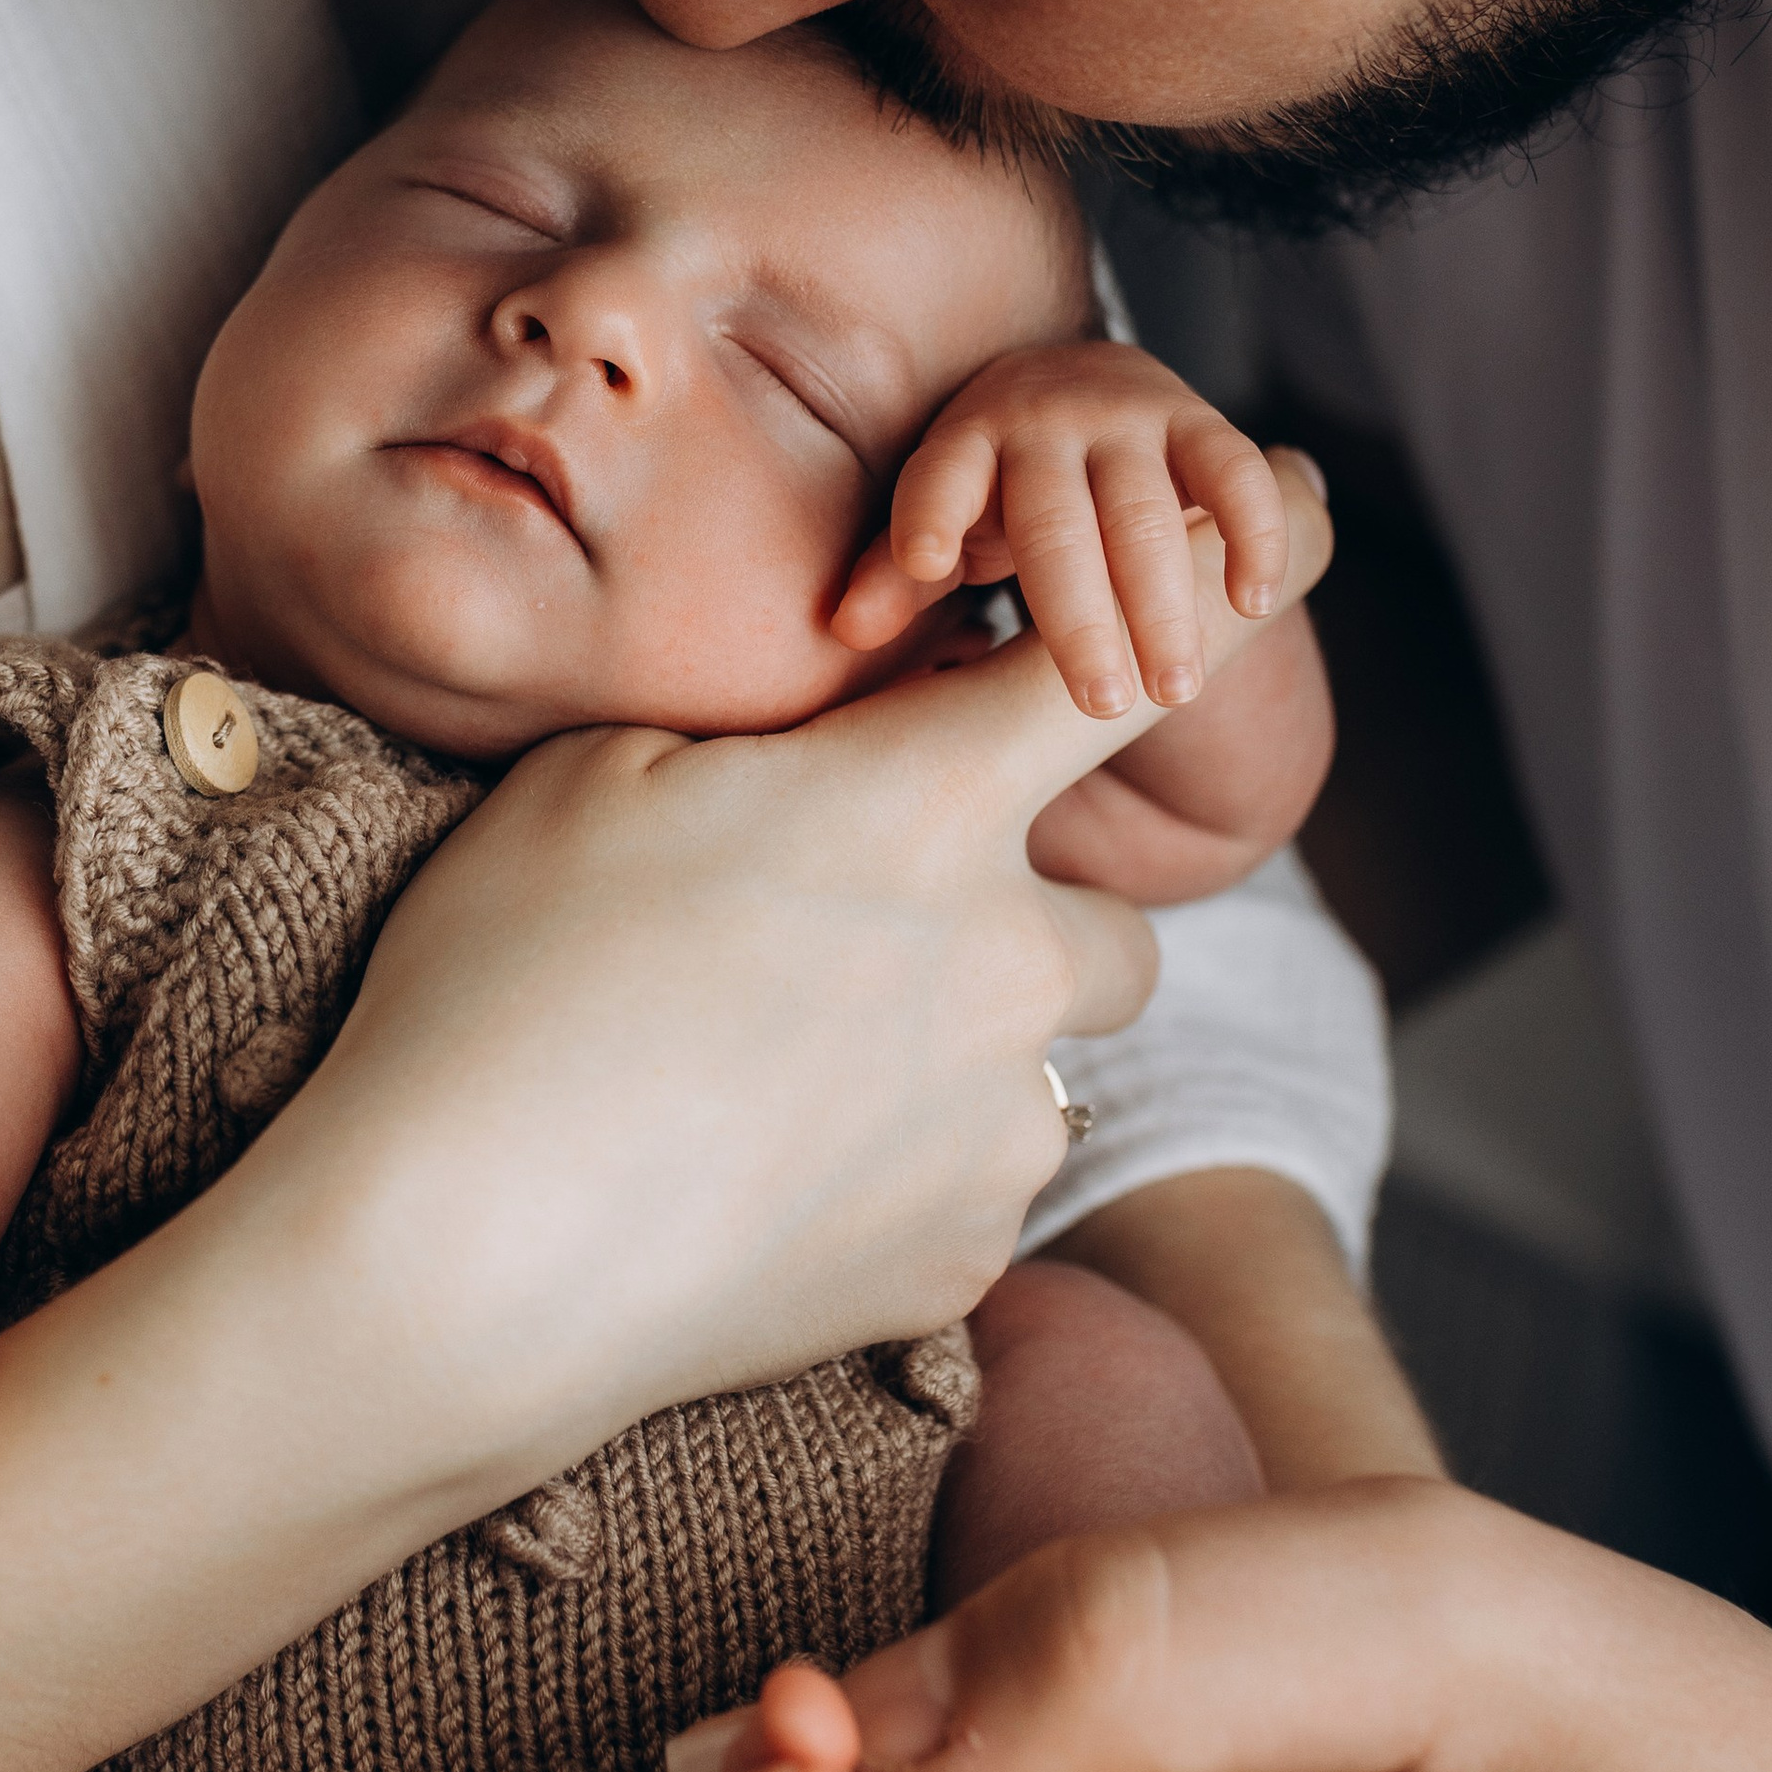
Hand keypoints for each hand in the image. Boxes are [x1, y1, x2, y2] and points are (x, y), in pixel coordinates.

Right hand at [273, 474, 1325, 1491]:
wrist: (464, 1260)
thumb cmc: (503, 982)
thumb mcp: (593, 777)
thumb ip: (759, 745)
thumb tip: (824, 773)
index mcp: (924, 806)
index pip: (1114, 663)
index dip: (1223, 584)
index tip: (1307, 511)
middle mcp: (1007, 962)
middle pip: (1117, 932)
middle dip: (1030, 932)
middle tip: (873, 952)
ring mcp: (999, 1128)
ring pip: (1041, 1072)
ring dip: (962, 1062)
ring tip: (779, 1084)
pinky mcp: (962, 1260)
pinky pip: (973, 1192)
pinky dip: (898, 1178)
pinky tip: (757, 1182)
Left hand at [834, 340, 1292, 715]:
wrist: (1073, 386)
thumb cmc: (992, 489)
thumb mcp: (939, 524)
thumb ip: (896, 577)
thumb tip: (848, 630)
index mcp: (965, 444)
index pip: (940, 477)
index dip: (931, 514)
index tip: (926, 564)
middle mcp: (1045, 423)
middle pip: (1058, 525)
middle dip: (1079, 619)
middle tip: (1101, 707)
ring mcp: (1127, 419)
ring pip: (1147, 514)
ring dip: (1165, 606)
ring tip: (1175, 692)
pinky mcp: (1200, 424)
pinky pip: (1234, 476)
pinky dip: (1251, 536)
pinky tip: (1254, 605)